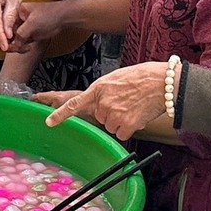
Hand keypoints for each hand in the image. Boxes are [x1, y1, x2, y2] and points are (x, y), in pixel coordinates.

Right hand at [5, 0, 72, 50]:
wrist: (64, 18)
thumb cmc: (50, 14)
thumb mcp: (32, 23)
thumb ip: (21, 33)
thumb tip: (13, 43)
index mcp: (17, 12)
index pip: (5, 24)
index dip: (3, 34)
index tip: (3, 43)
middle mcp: (18, 19)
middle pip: (8, 33)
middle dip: (10, 42)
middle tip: (12, 49)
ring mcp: (24, 27)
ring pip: (14, 40)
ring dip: (16, 46)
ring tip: (22, 49)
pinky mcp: (29, 34)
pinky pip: (21, 43)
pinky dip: (22, 48)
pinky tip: (26, 49)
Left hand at [43, 61, 174, 139]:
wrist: (161, 83)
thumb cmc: (142, 77)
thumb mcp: (116, 78)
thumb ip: (104, 91)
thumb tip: (101, 103)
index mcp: (98, 88)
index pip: (74, 103)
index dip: (60, 114)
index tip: (48, 122)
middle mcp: (103, 102)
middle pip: (100, 117)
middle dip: (111, 113)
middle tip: (126, 101)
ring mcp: (113, 114)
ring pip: (111, 126)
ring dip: (121, 120)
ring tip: (133, 106)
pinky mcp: (125, 125)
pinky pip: (121, 133)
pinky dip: (129, 128)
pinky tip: (137, 115)